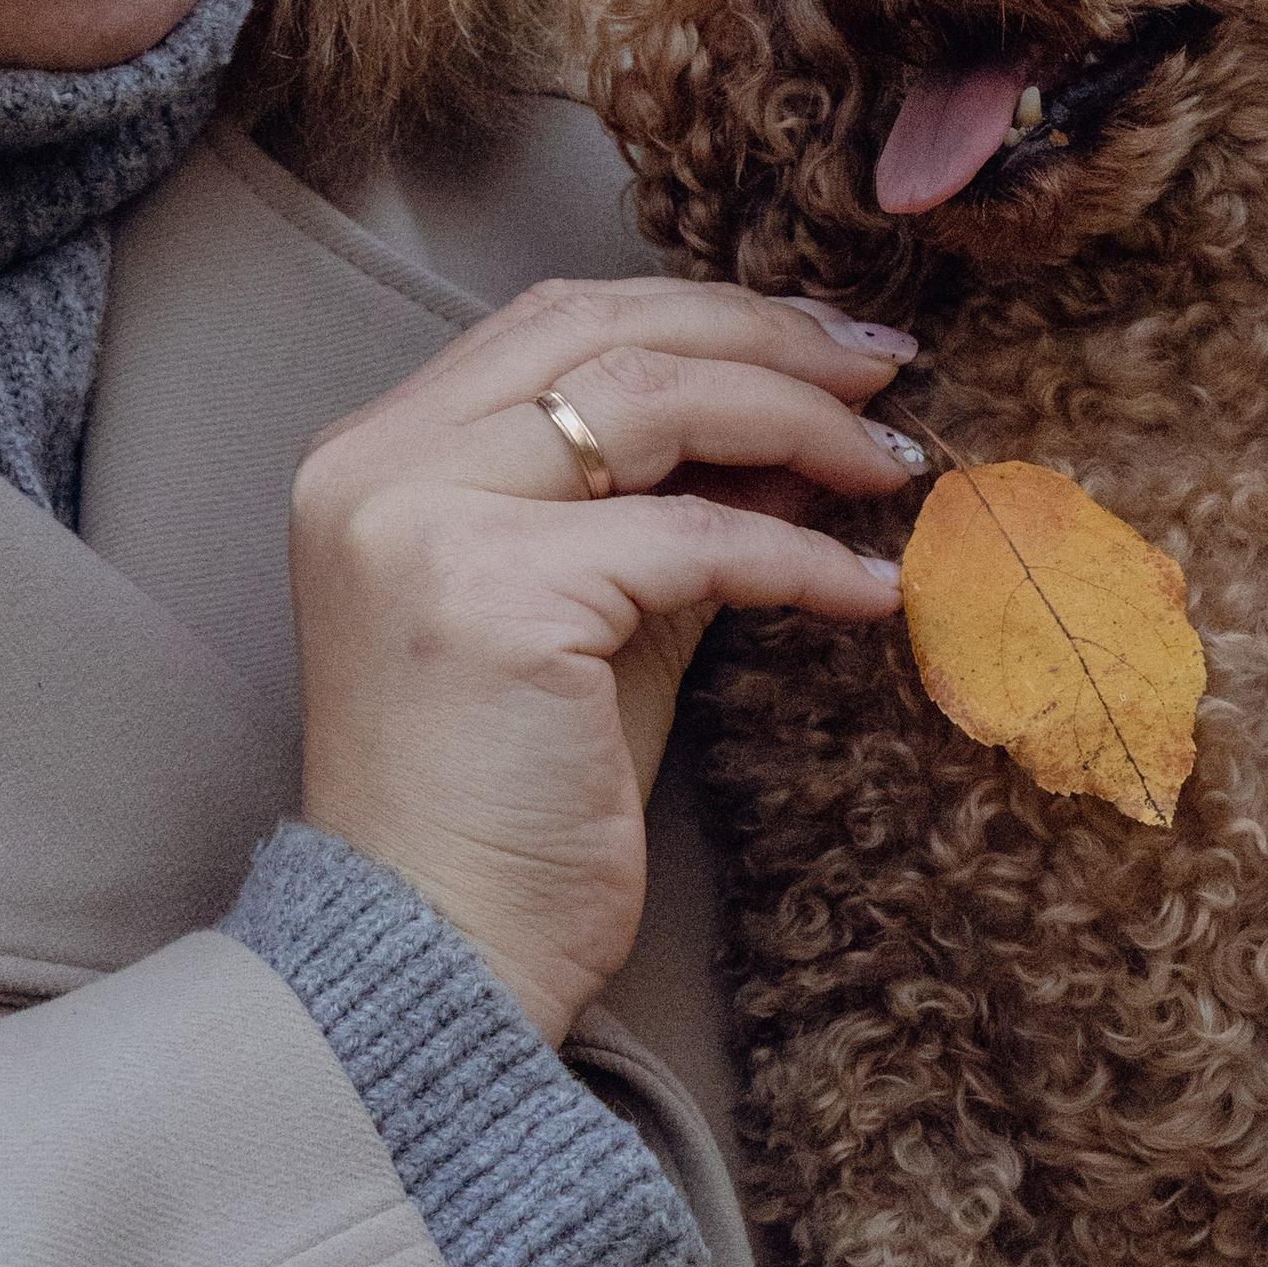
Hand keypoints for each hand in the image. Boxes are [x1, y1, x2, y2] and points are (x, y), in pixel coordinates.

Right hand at [290, 277, 920, 1045]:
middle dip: (765, 338)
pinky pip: (694, 539)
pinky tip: (868, 587)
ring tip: (890, 463)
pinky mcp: (495, 598)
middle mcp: (378, 467)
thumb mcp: (599, 616)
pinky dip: (799, 554)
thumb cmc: (514, 801)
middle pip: (604, 332)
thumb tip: (803, 424)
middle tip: (884, 370)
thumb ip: (674, 506)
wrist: (438, 954)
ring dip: (796, 422)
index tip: (828, 344)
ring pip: (650, 402)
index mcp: (377, 455)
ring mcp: (424, 523)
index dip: (707, 313)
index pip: (558, 321)